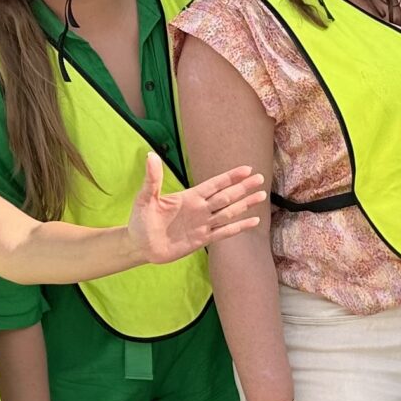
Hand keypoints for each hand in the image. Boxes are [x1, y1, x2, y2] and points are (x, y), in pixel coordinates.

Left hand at [128, 155, 264, 263]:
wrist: (140, 245)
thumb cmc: (141, 219)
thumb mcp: (145, 197)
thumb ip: (152, 178)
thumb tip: (151, 155)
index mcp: (189, 196)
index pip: (214, 184)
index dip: (230, 177)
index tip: (246, 169)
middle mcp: (199, 209)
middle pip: (226, 197)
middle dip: (243, 188)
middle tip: (260, 179)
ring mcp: (202, 224)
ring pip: (228, 212)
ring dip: (244, 205)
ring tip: (261, 197)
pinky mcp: (202, 240)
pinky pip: (224, 232)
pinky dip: (238, 227)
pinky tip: (253, 222)